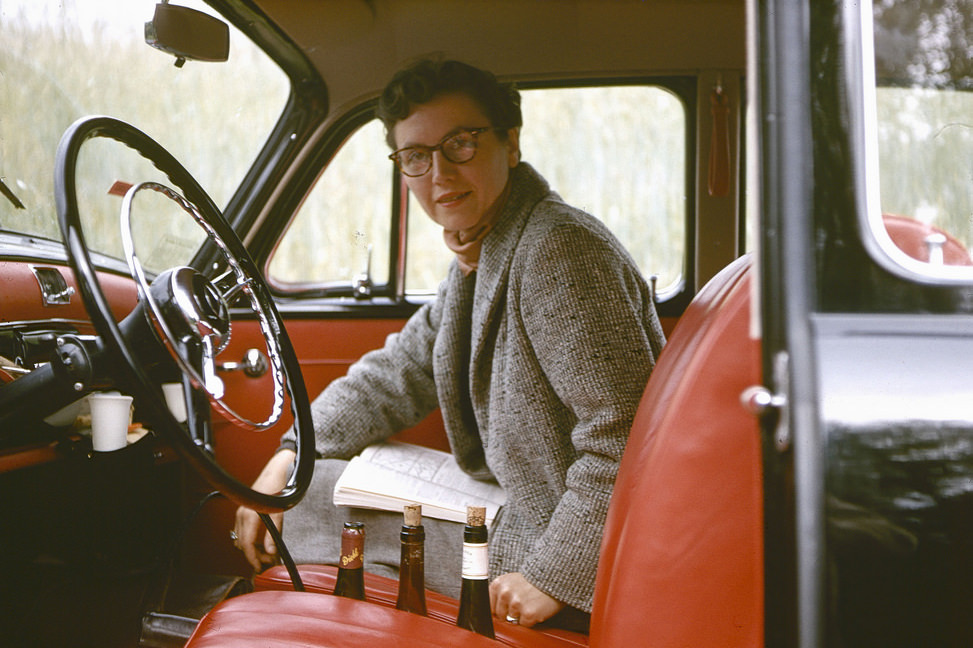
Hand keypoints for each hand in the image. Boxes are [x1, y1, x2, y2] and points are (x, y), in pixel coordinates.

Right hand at [232, 449, 294, 570]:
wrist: (275, 471)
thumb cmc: (277, 488)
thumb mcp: (279, 514)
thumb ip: (273, 534)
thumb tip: (270, 552)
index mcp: (249, 516)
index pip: (246, 544)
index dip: (252, 558)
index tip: (259, 567)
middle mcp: (241, 515)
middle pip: (243, 544)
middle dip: (254, 555)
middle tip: (268, 561)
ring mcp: (241, 513)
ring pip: (241, 538)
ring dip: (252, 548)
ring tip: (267, 553)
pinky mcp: (244, 511)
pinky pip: (242, 531)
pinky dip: (250, 540)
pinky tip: (262, 542)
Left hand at [489, 572, 564, 627]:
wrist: (553, 577)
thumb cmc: (533, 580)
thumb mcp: (511, 581)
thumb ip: (500, 593)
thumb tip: (491, 611)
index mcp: (498, 584)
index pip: (489, 606)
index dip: (498, 609)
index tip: (505, 607)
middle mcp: (505, 593)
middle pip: (500, 615)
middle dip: (510, 613)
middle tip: (522, 602)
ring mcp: (516, 604)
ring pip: (512, 620)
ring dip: (521, 616)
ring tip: (530, 603)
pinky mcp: (528, 613)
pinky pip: (524, 625)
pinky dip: (531, 620)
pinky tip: (536, 607)